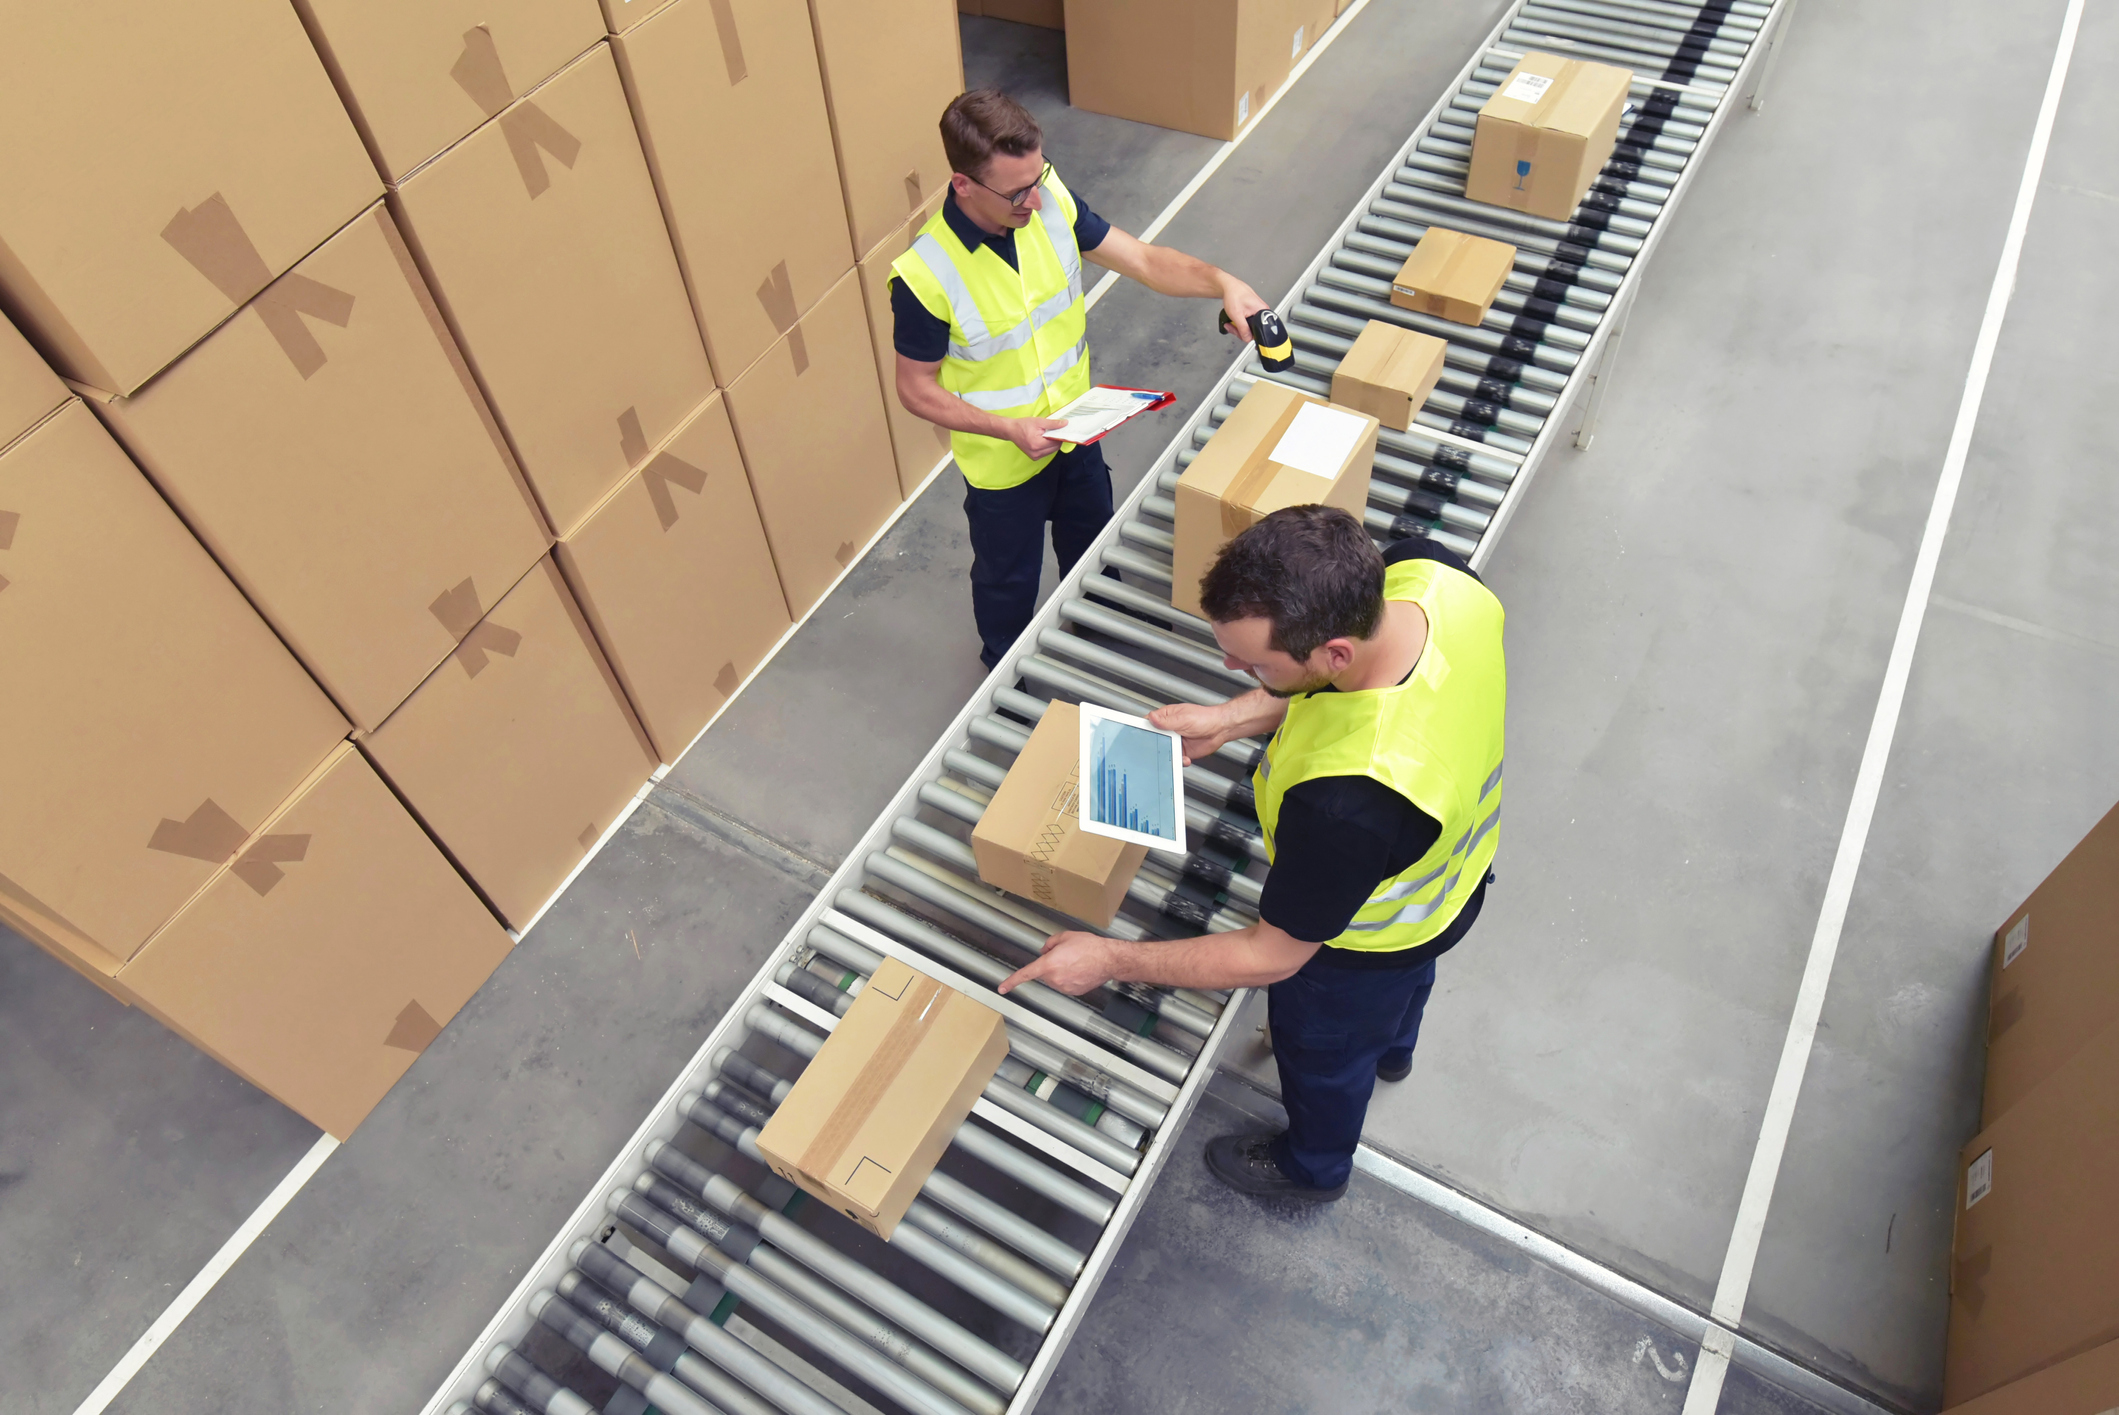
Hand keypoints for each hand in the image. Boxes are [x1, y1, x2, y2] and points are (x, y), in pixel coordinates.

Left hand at [999, 931, 1115, 996]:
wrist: (1108, 959)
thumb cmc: (1089, 946)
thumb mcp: (1066, 937)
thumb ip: (1050, 944)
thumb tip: (1044, 951)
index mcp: (1049, 964)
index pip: (1026, 974)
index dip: (1012, 981)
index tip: (1002, 988)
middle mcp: (1055, 978)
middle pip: (1044, 973)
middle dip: (1051, 965)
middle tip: (1067, 955)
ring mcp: (1064, 987)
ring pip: (1055, 979)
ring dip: (1061, 971)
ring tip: (1077, 962)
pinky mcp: (1074, 992)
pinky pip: (1065, 985)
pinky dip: (1070, 978)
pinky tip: (1081, 970)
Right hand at [1007, 416, 1068, 459]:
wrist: (1011, 430)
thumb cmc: (1023, 425)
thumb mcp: (1039, 422)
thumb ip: (1053, 424)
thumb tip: (1065, 424)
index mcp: (1037, 444)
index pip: (1056, 442)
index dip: (1060, 435)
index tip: (1061, 429)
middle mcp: (1036, 453)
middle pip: (1055, 448)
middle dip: (1056, 439)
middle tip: (1053, 431)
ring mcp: (1035, 457)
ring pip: (1051, 451)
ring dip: (1052, 443)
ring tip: (1046, 435)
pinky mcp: (1034, 458)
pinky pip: (1046, 453)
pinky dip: (1047, 447)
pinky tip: (1043, 440)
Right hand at [1148, 701, 1233, 765]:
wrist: (1220, 729)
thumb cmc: (1204, 718)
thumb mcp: (1183, 718)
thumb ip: (1166, 721)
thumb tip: (1151, 717)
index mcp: (1166, 717)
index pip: (1149, 723)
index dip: (1142, 729)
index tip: (1139, 736)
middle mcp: (1168, 730)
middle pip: (1153, 739)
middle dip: (1153, 746)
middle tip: (1157, 749)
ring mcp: (1174, 741)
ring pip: (1163, 751)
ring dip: (1166, 755)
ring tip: (1172, 755)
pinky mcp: (1181, 752)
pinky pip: (1174, 759)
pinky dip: (1178, 762)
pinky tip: (1184, 759)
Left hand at [1218, 280, 1270, 341]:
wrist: (1229, 286)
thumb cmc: (1234, 295)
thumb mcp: (1237, 315)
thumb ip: (1243, 329)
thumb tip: (1247, 338)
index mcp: (1262, 312)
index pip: (1259, 332)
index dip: (1247, 335)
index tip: (1240, 333)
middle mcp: (1262, 312)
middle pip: (1253, 330)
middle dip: (1240, 331)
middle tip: (1232, 326)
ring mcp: (1257, 312)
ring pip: (1249, 327)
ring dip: (1238, 327)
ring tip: (1230, 323)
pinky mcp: (1252, 311)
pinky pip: (1247, 322)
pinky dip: (1239, 323)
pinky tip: (1233, 320)